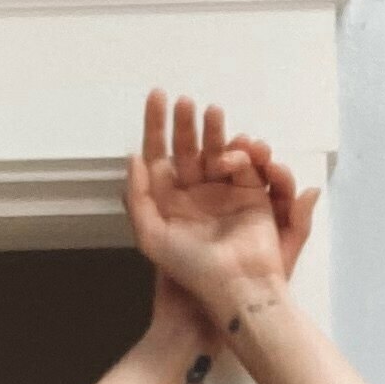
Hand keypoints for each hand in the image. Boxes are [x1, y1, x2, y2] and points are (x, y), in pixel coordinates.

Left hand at [124, 89, 321, 333]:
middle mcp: (193, 194)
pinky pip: (243, 165)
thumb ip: (137, 196)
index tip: (156, 96)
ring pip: (215, 151)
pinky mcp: (250, 195)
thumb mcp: (150, 236)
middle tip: (184, 101)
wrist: (235, 287)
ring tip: (211, 111)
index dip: (155, 126)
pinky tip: (232, 154)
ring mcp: (221, 193)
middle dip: (184, 123)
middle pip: (186, 148)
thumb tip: (134, 157)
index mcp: (167, 202)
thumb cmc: (190, 268)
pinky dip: (239, 154)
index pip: (157, 155)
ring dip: (213, 130)